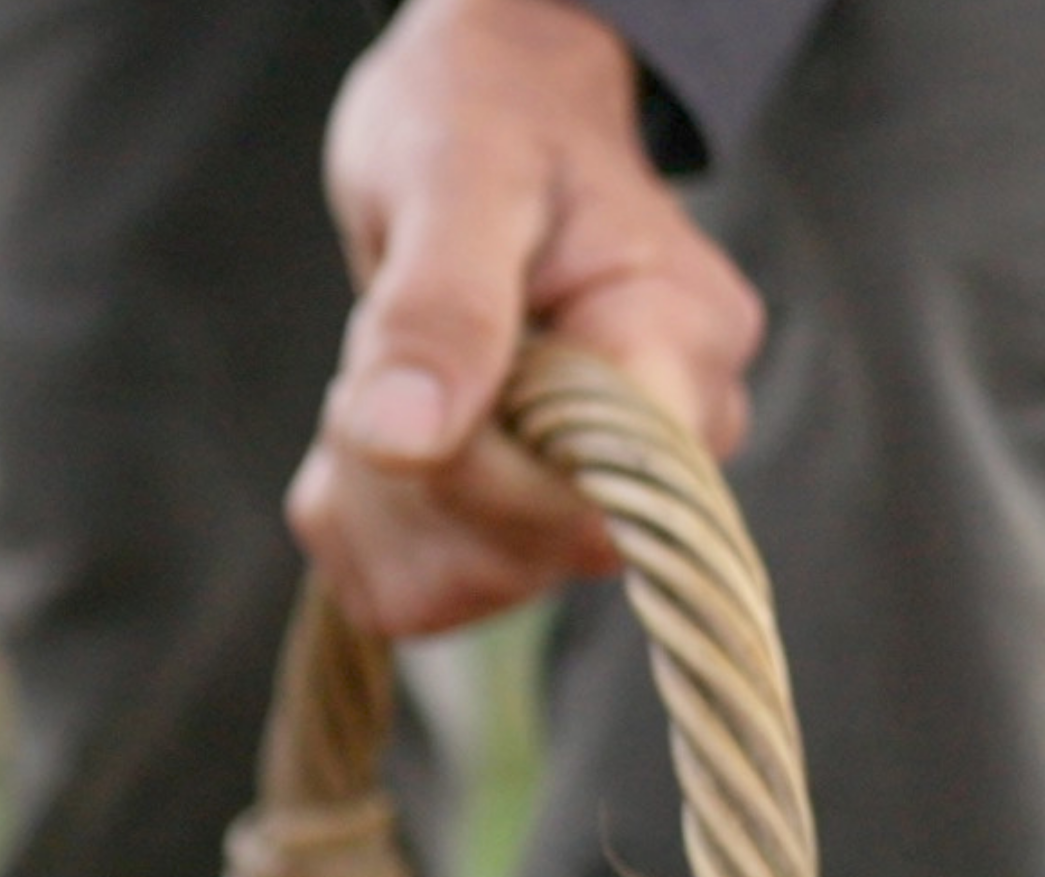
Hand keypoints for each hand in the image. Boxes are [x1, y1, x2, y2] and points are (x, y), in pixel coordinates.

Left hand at [290, 0, 765, 637]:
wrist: (483, 118)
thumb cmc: (486, 120)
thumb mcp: (455, 175)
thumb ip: (438, 304)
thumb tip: (406, 442)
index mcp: (683, 345)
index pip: (601, 502)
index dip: (479, 477)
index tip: (416, 384)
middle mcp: (667, 445)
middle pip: (519, 556)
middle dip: (404, 464)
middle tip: (389, 338)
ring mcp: (597, 497)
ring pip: (458, 587)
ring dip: (374, 490)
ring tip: (391, 365)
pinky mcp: (523, 528)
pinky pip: (420, 589)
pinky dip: (361, 516)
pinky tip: (378, 416)